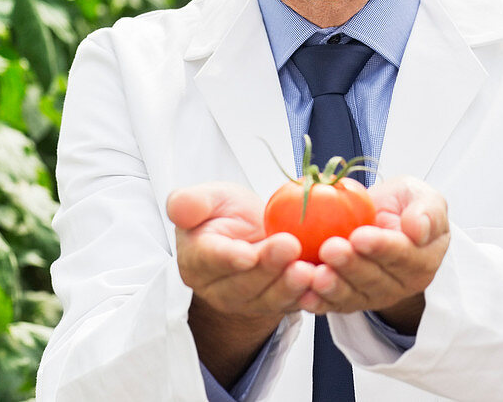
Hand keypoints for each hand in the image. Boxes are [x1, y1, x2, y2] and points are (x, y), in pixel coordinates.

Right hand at [167, 182, 315, 384]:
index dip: (228, 259)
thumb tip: (179, 208)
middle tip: (289, 247)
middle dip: (268, 268)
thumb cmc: (224, 214)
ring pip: (270, 299)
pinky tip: (323, 282)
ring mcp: (250, 302)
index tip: (246, 254)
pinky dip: (310, 296)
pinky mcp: (278, 305)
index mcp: (198, 261)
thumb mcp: (206, 198)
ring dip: (290, 287)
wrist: (249, 233)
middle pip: (244, 283)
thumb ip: (190, 202)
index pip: (211, 260)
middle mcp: (221, 289)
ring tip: (308, 270)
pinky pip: (293, 304)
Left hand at [297, 176, 449, 333]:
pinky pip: (334, 304)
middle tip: (330, 249)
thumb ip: (428, 212)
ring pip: (352, 295)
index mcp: (422, 259)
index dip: (381, 247)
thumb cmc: (404, 205)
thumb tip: (418, 229)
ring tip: (313, 274)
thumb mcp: (423, 196)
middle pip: (374, 278)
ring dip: (331, 286)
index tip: (360, 236)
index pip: (402, 255)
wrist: (383, 218)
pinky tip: (304, 294)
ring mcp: (374, 295)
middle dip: (350, 266)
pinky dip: (318, 301)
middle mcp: (399, 284)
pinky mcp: (350, 300)